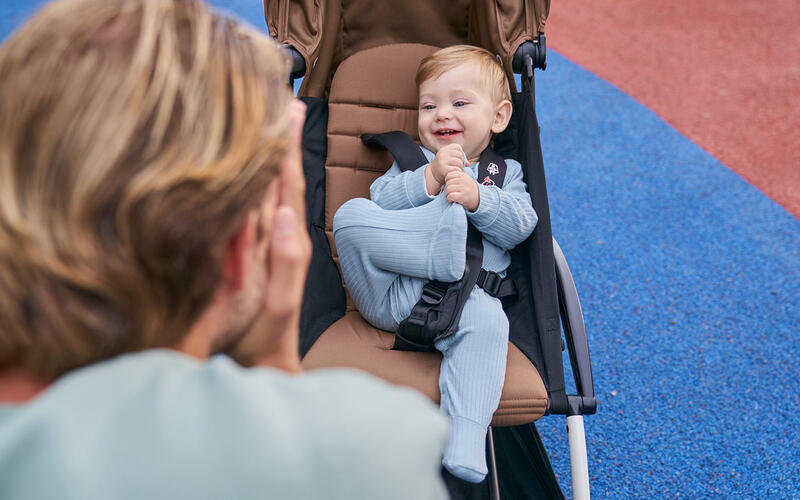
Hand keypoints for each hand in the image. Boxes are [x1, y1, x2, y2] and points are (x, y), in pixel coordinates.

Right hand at [231, 99, 310, 371]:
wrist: (262, 364)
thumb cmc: (265, 339)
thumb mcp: (277, 305)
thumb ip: (285, 263)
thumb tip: (283, 213)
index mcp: (286, 242)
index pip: (288, 187)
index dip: (287, 150)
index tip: (287, 112)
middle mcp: (279, 237)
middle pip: (282, 179)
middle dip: (283, 141)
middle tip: (286, 100)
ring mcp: (266, 244)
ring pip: (270, 190)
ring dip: (272, 155)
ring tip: (273, 120)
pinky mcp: (252, 253)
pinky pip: (255, 208)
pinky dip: (255, 181)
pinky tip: (247, 167)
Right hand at [425, 143, 462, 194]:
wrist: (433, 175)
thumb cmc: (444, 166)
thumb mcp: (449, 158)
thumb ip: (459, 158)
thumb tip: (467, 164)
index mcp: (444, 149)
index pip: (458, 147)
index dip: (460, 154)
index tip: (456, 159)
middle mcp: (443, 153)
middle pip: (460, 155)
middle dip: (460, 161)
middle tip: (455, 166)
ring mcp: (442, 161)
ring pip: (459, 162)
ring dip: (459, 167)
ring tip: (454, 170)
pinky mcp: (443, 169)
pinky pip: (456, 169)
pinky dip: (457, 172)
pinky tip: (453, 173)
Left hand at [444, 169, 479, 211]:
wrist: (480, 200)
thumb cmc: (470, 191)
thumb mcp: (466, 180)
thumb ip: (458, 177)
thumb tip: (446, 177)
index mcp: (464, 175)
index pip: (449, 175)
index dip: (447, 181)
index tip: (451, 186)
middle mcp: (464, 180)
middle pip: (447, 183)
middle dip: (447, 189)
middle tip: (452, 193)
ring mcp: (464, 188)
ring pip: (448, 189)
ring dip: (448, 195)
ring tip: (453, 197)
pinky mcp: (463, 196)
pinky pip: (450, 196)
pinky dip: (450, 199)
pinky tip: (453, 200)